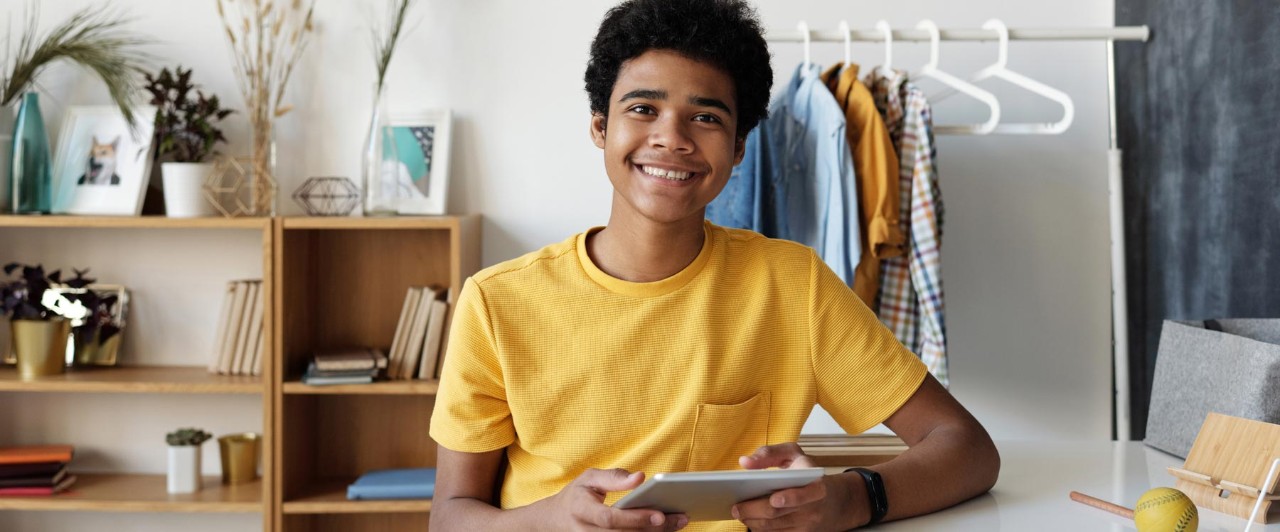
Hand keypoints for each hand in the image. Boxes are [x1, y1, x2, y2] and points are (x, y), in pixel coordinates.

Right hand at [534, 468, 687, 530]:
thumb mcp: (589, 478)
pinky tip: (664, 530)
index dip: (634, 518)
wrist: (555, 520)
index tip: (659, 513)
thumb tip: (641, 477)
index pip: (609, 519)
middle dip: (653, 529)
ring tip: (678, 523)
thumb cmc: (577, 495)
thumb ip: (614, 477)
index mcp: (581, 510)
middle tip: (680, 518)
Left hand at [731, 443, 859, 530]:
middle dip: (754, 511)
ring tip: (739, 512)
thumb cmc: (806, 473)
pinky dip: (759, 528)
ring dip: (752, 521)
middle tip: (736, 507)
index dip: (791, 498)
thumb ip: (769, 453)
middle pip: (778, 514)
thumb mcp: (793, 455)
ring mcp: (806, 526)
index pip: (805, 495)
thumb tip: (745, 462)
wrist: (832, 500)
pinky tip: (750, 519)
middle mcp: (813, 509)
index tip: (774, 499)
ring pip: (773, 528)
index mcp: (817, 486)